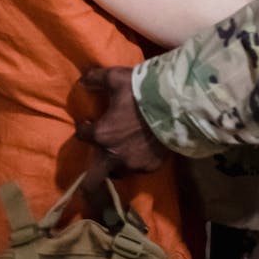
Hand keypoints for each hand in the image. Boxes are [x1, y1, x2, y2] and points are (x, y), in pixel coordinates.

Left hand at [76, 66, 168, 190]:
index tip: (89, 123)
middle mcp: (114, 155)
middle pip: (92, 181)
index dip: (84, 128)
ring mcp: (133, 164)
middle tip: (93, 163)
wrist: (177, 105)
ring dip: (115, 163)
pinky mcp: (151, 166)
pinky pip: (139, 168)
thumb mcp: (116, 78)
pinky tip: (143, 148)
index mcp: (102, 135)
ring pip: (117, 172)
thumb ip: (96, 78)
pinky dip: (138, 160)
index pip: (82, 135)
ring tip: (122, 150)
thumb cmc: (142, 91)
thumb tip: (82, 81)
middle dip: (88, 178)